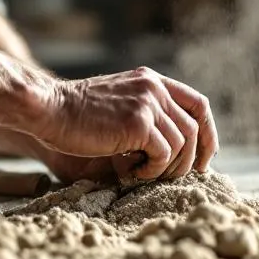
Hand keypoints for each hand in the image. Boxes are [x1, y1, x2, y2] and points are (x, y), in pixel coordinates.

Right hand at [33, 67, 218, 181]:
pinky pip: (164, 155)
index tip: (204, 158)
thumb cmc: (77, 115)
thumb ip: (145, 113)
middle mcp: (154, 87)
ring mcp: (148, 103)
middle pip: (196, 127)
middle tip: (174, 178)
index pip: (198, 104)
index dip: (208, 133)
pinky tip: (130, 171)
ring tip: (141, 173)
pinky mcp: (139, 123)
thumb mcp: (118, 103)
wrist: (50, 109)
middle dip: (192, 159)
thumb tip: (177, 148)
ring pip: (183, 144)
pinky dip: (152, 171)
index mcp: (151, 80)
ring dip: (167, 168)